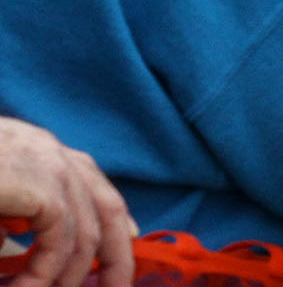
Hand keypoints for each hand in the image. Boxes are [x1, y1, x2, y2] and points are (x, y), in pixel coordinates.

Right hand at [0, 118, 134, 286]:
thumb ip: (9, 224)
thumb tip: (26, 259)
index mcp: (40, 152)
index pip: (92, 184)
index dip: (114, 220)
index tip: (127, 245)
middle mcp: (52, 152)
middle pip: (106, 207)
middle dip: (116, 255)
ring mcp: (50, 164)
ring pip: (85, 234)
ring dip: (65, 278)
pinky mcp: (42, 183)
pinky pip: (63, 239)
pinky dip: (47, 273)